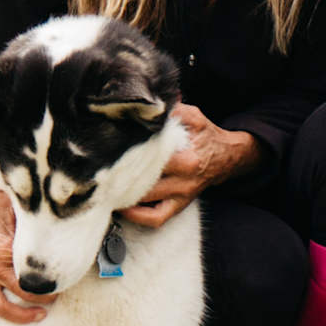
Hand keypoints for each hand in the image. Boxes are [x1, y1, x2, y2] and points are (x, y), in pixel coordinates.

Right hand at [0, 176, 47, 325]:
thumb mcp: (13, 207)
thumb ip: (33, 218)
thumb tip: (61, 218)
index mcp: (7, 250)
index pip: (36, 273)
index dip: (54, 278)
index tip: (67, 278)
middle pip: (24, 293)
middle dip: (44, 298)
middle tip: (57, 296)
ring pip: (1, 308)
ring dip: (21, 317)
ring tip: (39, 316)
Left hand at [116, 104, 252, 230]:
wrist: (228, 157)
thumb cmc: (206, 136)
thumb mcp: (193, 116)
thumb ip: (171, 110)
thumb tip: (145, 107)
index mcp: (186, 157)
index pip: (150, 159)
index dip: (127, 156)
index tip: (106, 154)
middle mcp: (183, 180)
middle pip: (144, 183)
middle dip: (120, 179)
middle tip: (98, 175)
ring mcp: (181, 195)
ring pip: (146, 203)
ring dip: (124, 197)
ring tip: (105, 190)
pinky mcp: (179, 205)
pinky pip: (156, 218)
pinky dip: (138, 216)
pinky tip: (123, 207)